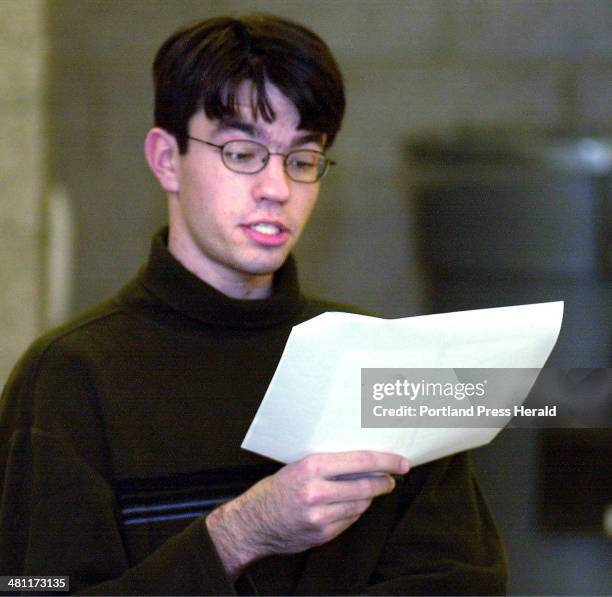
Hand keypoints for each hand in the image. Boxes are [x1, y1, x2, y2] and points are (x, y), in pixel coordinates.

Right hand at [205, 451, 409, 579]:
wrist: (253, 523)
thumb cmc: (276, 490)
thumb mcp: (298, 466)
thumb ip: (329, 465)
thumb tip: (364, 463)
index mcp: (312, 467)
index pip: (361, 460)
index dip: (386, 461)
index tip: (401, 462)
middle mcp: (317, 491)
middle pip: (366, 485)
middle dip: (384, 481)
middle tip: (391, 478)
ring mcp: (321, 516)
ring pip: (361, 504)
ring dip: (370, 497)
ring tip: (369, 489)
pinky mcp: (323, 534)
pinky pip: (350, 520)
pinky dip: (354, 511)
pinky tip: (349, 505)